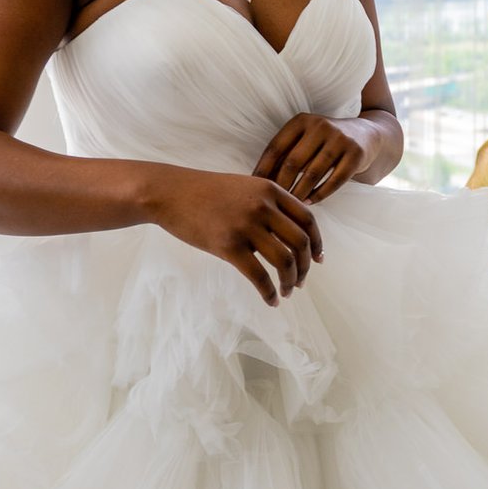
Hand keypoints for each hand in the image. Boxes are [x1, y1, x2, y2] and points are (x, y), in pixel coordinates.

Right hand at [150, 168, 322, 305]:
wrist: (169, 192)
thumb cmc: (204, 192)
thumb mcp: (243, 187)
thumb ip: (267, 204)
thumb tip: (287, 232)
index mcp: (270, 190)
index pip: (308, 219)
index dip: (318, 243)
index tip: (318, 260)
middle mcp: (263, 206)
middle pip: (301, 243)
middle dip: (306, 267)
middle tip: (302, 281)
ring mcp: (246, 226)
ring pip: (284, 261)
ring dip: (291, 282)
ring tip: (288, 292)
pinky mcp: (227, 246)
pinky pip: (258, 276)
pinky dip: (269, 293)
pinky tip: (271, 301)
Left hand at [251, 114, 369, 203]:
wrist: (365, 135)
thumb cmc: (324, 142)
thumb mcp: (305, 138)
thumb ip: (286, 153)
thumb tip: (258, 180)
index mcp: (302, 121)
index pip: (276, 147)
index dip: (263, 168)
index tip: (254, 186)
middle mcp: (320, 126)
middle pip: (293, 162)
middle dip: (281, 185)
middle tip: (274, 201)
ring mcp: (340, 139)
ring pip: (313, 174)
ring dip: (299, 193)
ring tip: (291, 204)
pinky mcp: (356, 154)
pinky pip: (334, 181)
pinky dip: (320, 195)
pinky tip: (310, 202)